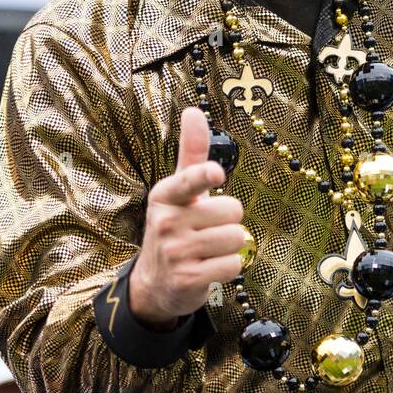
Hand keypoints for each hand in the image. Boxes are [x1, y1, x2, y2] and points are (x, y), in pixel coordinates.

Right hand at [129, 107, 245, 329]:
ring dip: (231, 245)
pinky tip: (210, 267)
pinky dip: (230, 267)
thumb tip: (193, 110)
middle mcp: (166, 222)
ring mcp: (175, 253)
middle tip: (208, 229)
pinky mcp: (188, 279)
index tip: (215, 174)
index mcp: (165, 195)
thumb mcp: (180, 190)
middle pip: (233, 210)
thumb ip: (191, 152)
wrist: (155, 282)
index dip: (205, 176)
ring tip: (209, 249)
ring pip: (236, 238)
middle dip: (229, 220)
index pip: (189, 181)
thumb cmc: (177, 226)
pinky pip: (233, 265)